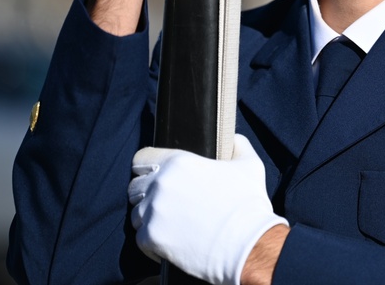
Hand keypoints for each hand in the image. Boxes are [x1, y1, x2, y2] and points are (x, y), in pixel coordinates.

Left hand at [129, 135, 287, 284]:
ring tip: (170, 226)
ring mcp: (153, 212)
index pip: (141, 158)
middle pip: (135, 187)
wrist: (247, 244)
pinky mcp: (151, 238)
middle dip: (147, 194)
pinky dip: (152, 243)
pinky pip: (140, 239)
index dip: (147, 167)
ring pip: (137, 214)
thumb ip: (238, 146)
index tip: (156, 176)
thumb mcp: (250, 166)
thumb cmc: (248, 205)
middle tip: (167, 204)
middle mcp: (160, 184)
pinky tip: (170, 244)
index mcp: (178, 162)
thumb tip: (234, 140)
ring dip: (150, 219)